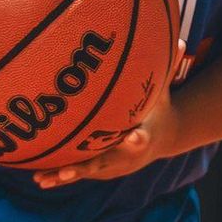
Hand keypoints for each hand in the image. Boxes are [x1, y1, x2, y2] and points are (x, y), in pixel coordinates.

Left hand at [33, 41, 185, 188]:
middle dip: (86, 167)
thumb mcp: (164, 91)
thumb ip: (167, 69)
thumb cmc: (158, 109)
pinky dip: (61, 176)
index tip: (133, 138)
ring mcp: (113, 166)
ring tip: (42, 179)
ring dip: (65, 175)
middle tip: (67, 171)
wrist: (163, 137)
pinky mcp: (102, 169)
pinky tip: (38, 178)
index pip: (141, 137)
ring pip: (87, 172)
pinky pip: (80, 172)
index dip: (137, 138)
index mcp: (144, 136)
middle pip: (105, 162)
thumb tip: (182, 41)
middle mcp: (126, 156)